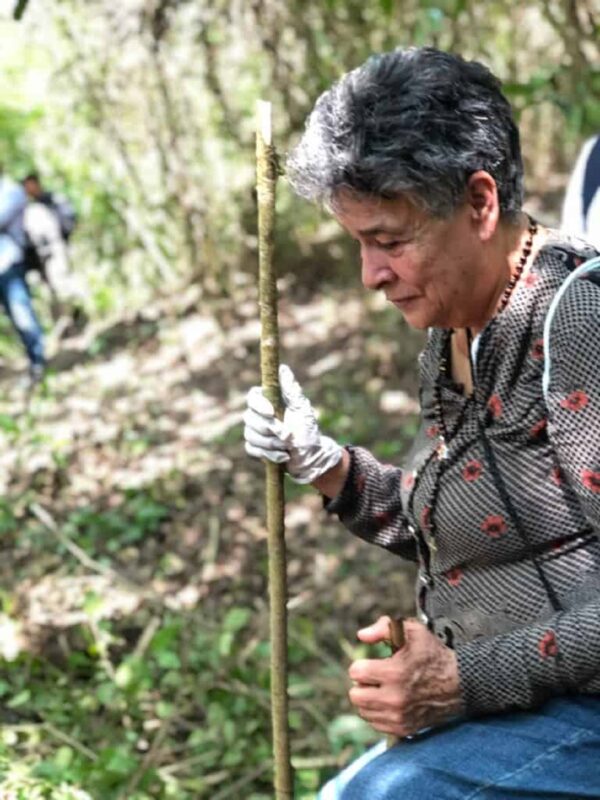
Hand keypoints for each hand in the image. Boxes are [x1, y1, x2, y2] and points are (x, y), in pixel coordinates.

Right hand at [244, 364, 342, 483]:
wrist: (311, 456)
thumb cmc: (308, 429)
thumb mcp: (301, 408)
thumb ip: (291, 390)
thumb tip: (282, 368)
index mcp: (268, 402)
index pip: (252, 397)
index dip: (259, 405)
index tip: (271, 412)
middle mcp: (258, 415)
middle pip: (249, 418)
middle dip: (269, 429)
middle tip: (287, 435)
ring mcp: (255, 432)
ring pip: (250, 434)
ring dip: (271, 443)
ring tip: (287, 447)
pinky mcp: (255, 448)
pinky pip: (252, 449)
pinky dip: (269, 454)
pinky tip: (283, 456)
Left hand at [348, 616, 463, 737]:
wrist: (458, 683)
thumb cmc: (432, 654)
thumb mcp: (411, 631)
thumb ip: (383, 628)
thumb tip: (361, 636)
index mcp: (394, 672)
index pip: (356, 673)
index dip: (362, 665)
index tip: (372, 663)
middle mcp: (395, 698)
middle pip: (355, 696)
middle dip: (362, 684)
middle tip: (374, 678)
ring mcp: (399, 716)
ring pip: (364, 711)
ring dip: (369, 700)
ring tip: (382, 689)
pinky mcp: (404, 729)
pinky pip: (376, 724)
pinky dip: (378, 713)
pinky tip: (389, 702)